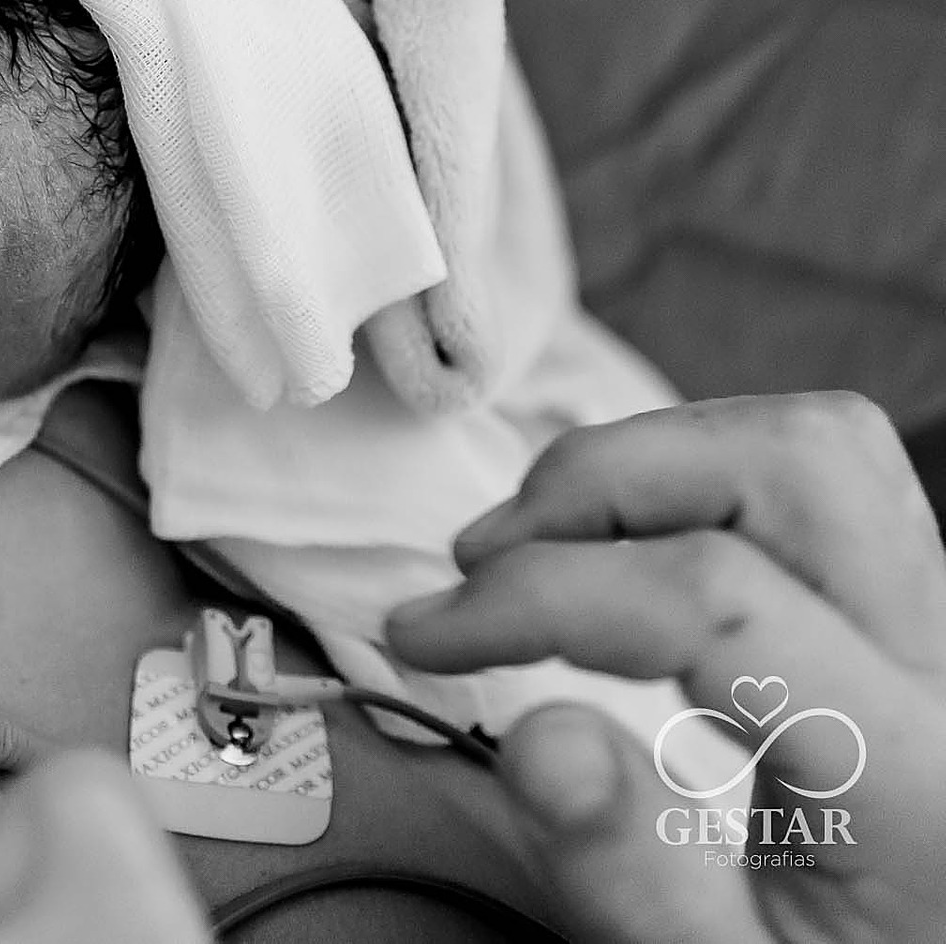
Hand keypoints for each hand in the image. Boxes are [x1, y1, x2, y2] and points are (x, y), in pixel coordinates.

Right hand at [386, 392, 945, 942]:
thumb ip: (638, 879)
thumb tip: (540, 739)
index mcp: (915, 777)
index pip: (714, 596)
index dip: (540, 592)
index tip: (429, 633)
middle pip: (792, 461)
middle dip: (604, 478)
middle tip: (488, 563)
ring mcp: (942, 630)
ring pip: (809, 444)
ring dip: (648, 464)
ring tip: (545, 547)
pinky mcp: (910, 614)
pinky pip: (811, 483)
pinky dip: (688, 482)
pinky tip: (616, 555)